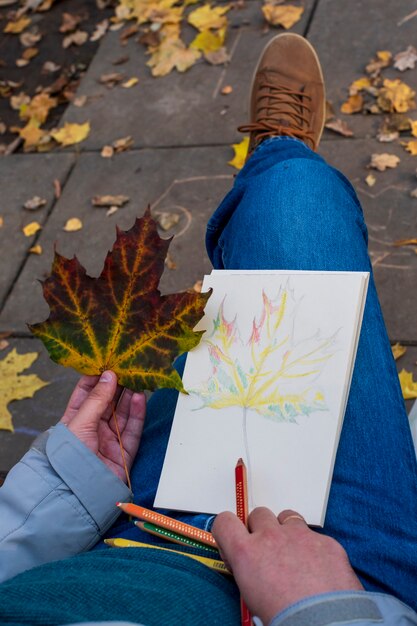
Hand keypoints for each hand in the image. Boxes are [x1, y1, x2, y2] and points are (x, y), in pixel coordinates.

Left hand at [60, 371, 145, 483]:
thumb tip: (109, 374)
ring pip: (122, 413)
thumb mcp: (80, 422)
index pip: (87, 394)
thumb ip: (97, 399)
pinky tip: (140, 398)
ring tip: (137, 378)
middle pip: (108, 402)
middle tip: (127, 367)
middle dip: (117, 385)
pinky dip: (137, 413)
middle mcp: (93, 428)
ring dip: (130, 396)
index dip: (97, 378)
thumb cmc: (70, 456)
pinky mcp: (124, 452)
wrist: (78, 492)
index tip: (108, 362)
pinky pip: (133, 429)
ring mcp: (109, 440)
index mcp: (75, 420)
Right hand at [212, 507, 362, 624]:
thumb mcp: (252, 597)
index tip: (234, 539)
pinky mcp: (326, 541)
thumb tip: (252, 569)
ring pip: (287, 517)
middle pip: (259, 514)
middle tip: (267, 551)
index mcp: (246, 553)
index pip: (224, 522)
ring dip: (286, 530)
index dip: (228, 529)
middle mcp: (271, 536)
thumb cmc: (286, 619)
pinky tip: (319, 569)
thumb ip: (248, 571)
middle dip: (261, 528)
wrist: (324, 624)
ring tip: (293, 554)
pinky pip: (315, 536)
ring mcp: (300, 535)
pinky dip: (314, 548)